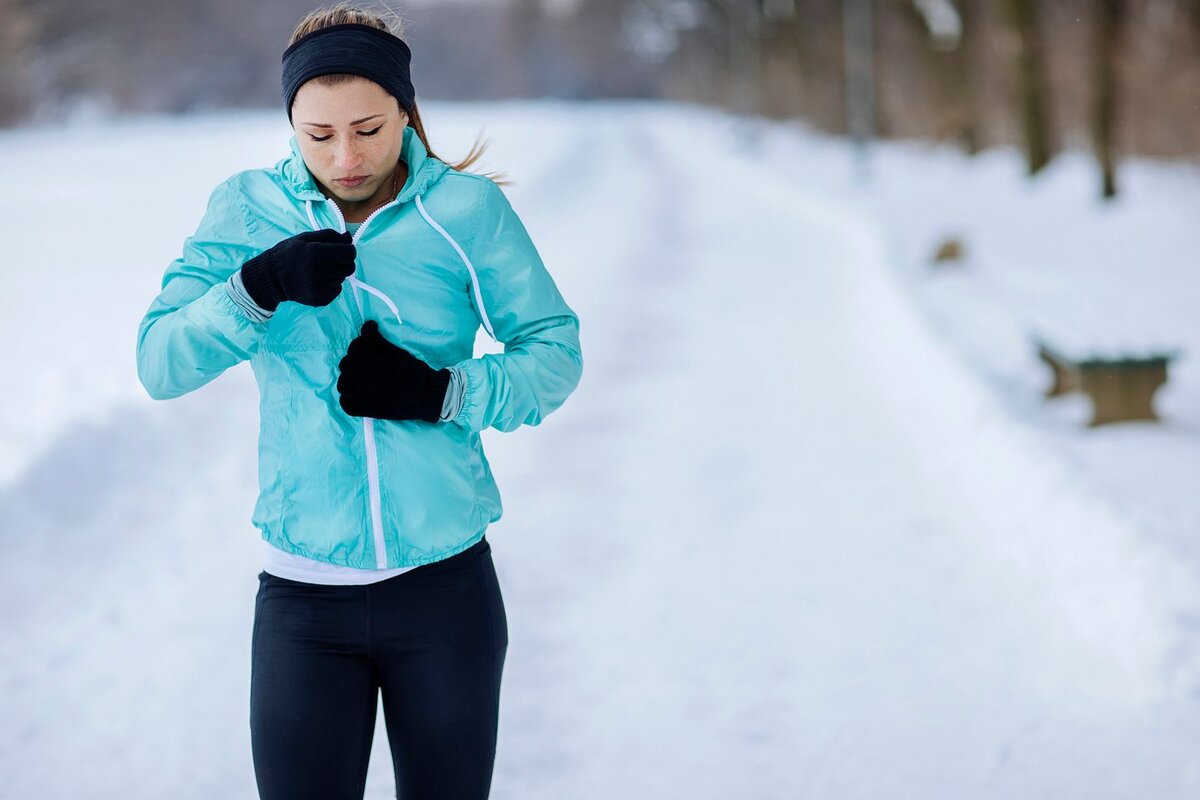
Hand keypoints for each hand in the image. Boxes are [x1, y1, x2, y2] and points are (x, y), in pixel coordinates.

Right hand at [239, 229, 355, 310]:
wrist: (271, 278)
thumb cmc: (288, 254)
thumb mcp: (306, 238)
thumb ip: (330, 236)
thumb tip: (349, 237)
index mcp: (318, 253)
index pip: (350, 253)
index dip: (347, 249)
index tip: (340, 250)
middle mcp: (321, 272)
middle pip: (350, 267)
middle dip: (343, 262)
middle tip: (329, 260)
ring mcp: (321, 288)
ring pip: (342, 279)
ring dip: (335, 273)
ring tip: (317, 270)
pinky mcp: (320, 300)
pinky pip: (337, 290)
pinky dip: (330, 285)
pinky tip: (316, 281)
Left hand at [337, 321, 450, 422]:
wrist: (426, 397)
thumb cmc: (414, 373)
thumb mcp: (397, 353)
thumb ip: (378, 341)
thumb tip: (367, 325)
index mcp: (373, 363)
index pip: (354, 348)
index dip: (361, 345)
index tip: (370, 349)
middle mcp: (364, 380)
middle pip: (345, 365)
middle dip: (354, 361)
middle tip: (368, 364)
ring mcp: (362, 397)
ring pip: (342, 384)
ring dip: (349, 379)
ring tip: (363, 380)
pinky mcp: (363, 411)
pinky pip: (345, 403)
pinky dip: (349, 398)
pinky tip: (360, 395)